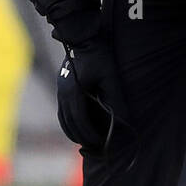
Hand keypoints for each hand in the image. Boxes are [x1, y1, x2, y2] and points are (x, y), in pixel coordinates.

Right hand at [56, 37, 128, 156]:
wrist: (84, 39)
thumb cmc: (99, 56)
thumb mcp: (111, 77)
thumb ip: (116, 99)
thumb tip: (124, 119)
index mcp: (73, 91)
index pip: (80, 120)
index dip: (90, 134)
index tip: (101, 143)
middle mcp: (63, 93)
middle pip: (69, 123)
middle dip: (82, 137)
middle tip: (96, 147)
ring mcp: (60, 91)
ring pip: (64, 119)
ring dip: (74, 132)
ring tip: (87, 141)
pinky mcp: (62, 88)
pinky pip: (63, 112)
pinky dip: (70, 123)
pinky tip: (80, 127)